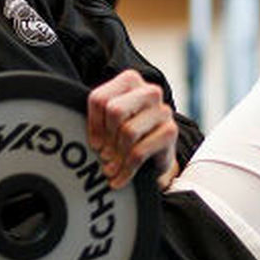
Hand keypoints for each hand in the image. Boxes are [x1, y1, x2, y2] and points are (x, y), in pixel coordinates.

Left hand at [87, 69, 178, 190]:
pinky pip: (140, 152)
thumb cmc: (126, 135)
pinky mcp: (171, 131)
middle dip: (107, 138)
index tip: (94, 143)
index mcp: (130, 81)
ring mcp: (163, 111)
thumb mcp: (108, 123)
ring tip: (110, 168)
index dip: (93, 125)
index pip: (100, 99)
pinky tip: (120, 178)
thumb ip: (97, 121)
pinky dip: (126, 170)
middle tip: (103, 155)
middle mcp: (149, 91)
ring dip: (116, 156)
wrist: (155, 156)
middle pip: (115, 111)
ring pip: (128, 131)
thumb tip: (88, 141)